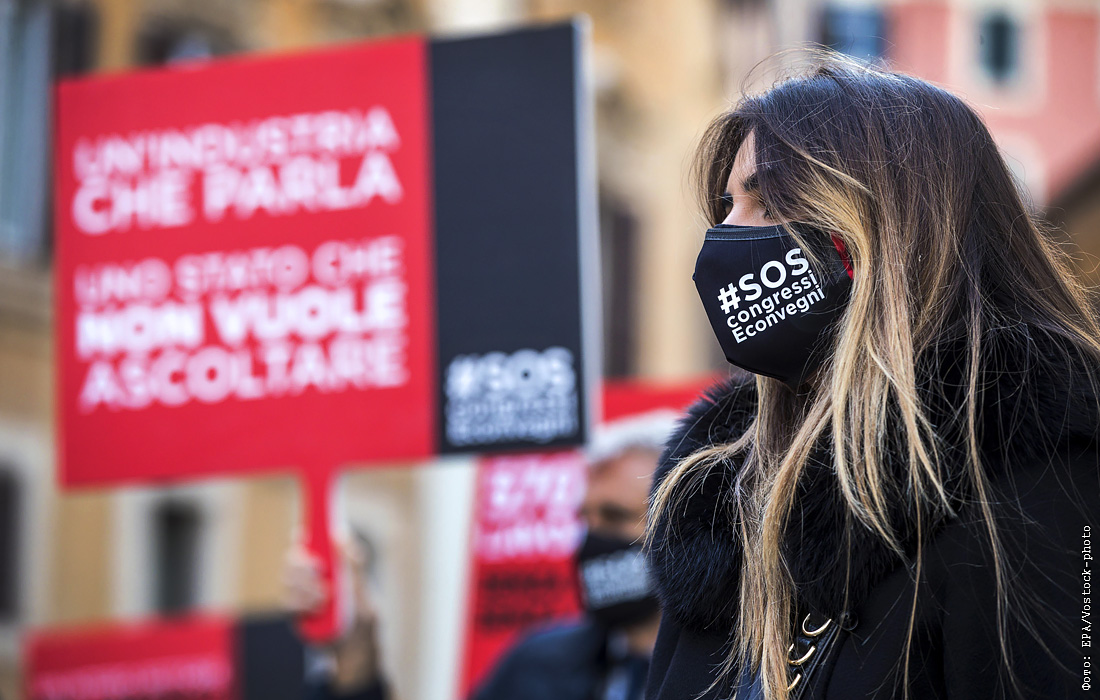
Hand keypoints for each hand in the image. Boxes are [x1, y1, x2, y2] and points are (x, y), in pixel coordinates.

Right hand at [283, 538, 382, 692]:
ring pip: (288, 579)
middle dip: (304, 564)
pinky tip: (315, 610)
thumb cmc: (361, 614)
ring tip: (324, 599)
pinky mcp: (294, 611)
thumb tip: (341, 535)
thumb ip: (353, 563)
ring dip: (305, 587)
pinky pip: (287, 601)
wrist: (354, 648)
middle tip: (319, 571)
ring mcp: (300, 593)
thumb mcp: (362, 588)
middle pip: (293, 559)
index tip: (304, 535)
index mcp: (328, 563)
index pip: (308, 541)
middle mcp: (311, 575)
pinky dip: (301, 604)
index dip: (303, 535)